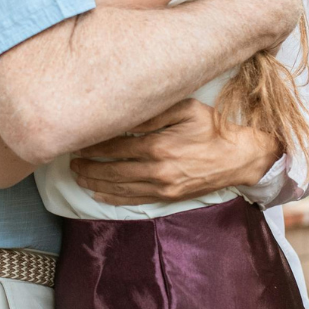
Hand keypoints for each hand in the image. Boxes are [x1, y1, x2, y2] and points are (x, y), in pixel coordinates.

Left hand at [69, 98, 281, 204]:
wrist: (238, 157)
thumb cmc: (212, 127)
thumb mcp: (185, 109)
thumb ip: (153, 113)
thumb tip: (124, 115)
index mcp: (158, 145)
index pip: (114, 147)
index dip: (92, 145)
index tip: (77, 140)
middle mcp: (157, 170)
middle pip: (111, 170)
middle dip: (87, 166)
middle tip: (70, 160)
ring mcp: (162, 187)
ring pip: (119, 188)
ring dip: (94, 183)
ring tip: (78, 176)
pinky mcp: (168, 198)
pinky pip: (133, 200)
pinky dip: (113, 198)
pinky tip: (98, 195)